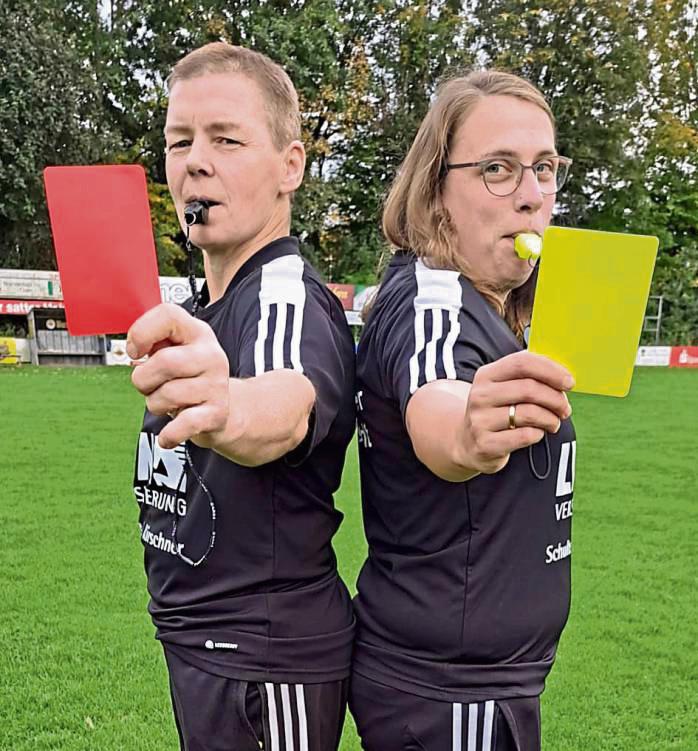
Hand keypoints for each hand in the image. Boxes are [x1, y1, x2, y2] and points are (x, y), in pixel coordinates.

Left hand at [127, 304, 230, 449]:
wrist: (225, 409)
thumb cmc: (191, 378)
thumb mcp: (177, 352)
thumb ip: (154, 343)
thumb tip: (134, 347)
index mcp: (197, 333)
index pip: (168, 315)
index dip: (142, 332)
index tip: (136, 350)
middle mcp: (211, 355)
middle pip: (164, 362)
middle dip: (143, 379)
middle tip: (150, 385)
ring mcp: (216, 385)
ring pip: (167, 395)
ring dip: (155, 404)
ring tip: (168, 402)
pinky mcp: (217, 414)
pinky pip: (183, 425)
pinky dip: (169, 434)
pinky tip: (168, 434)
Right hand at [463, 350, 573, 473]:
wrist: (467, 442)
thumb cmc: (497, 411)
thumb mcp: (503, 388)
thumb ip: (528, 376)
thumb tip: (563, 373)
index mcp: (486, 375)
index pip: (522, 363)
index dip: (551, 370)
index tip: (569, 382)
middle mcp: (480, 395)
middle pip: (529, 389)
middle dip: (556, 399)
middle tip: (565, 408)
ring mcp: (480, 420)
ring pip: (530, 413)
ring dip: (551, 419)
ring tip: (554, 423)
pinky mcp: (485, 444)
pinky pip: (525, 436)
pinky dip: (539, 434)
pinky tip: (537, 433)